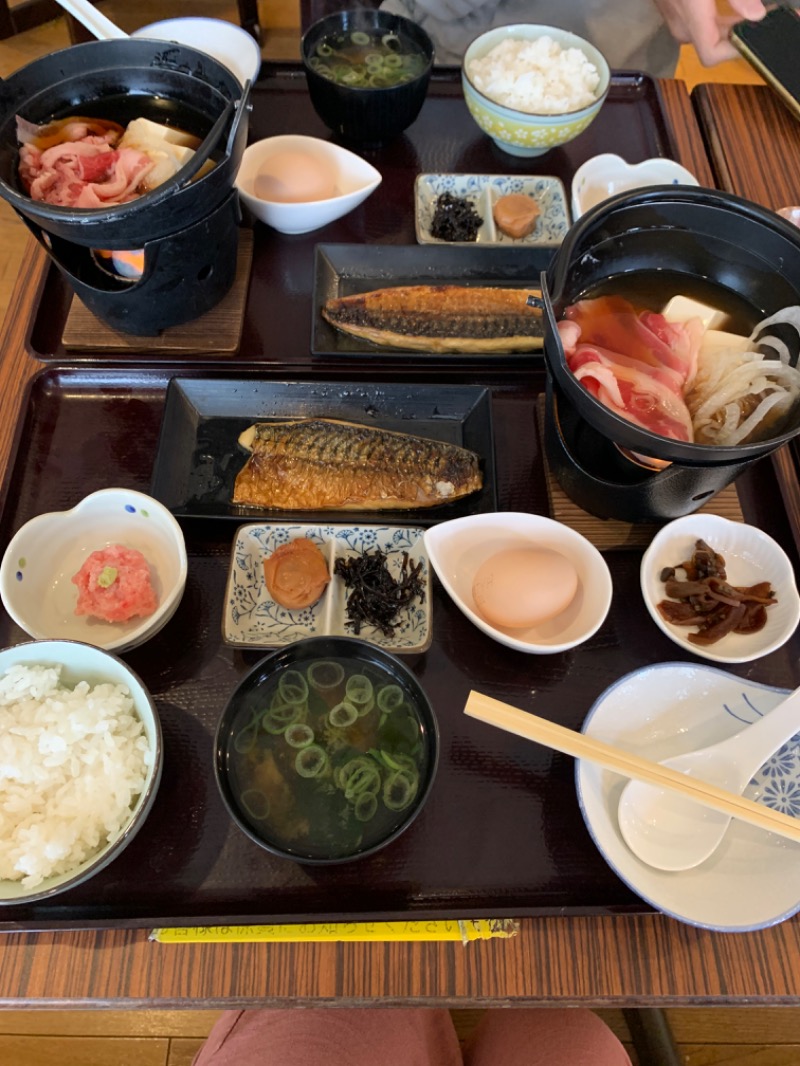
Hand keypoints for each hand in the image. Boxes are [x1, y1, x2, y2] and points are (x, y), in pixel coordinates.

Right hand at [653, 0, 767, 65]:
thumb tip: (755, 15)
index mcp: (692, 10)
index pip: (710, 53)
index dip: (734, 49)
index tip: (755, 34)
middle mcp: (679, 19)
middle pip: (709, 44)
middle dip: (735, 34)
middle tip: (760, 17)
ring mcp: (670, 13)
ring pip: (700, 34)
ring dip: (723, 26)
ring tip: (745, 10)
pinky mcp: (667, 5)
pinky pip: (690, 21)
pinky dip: (710, 17)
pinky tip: (718, 2)